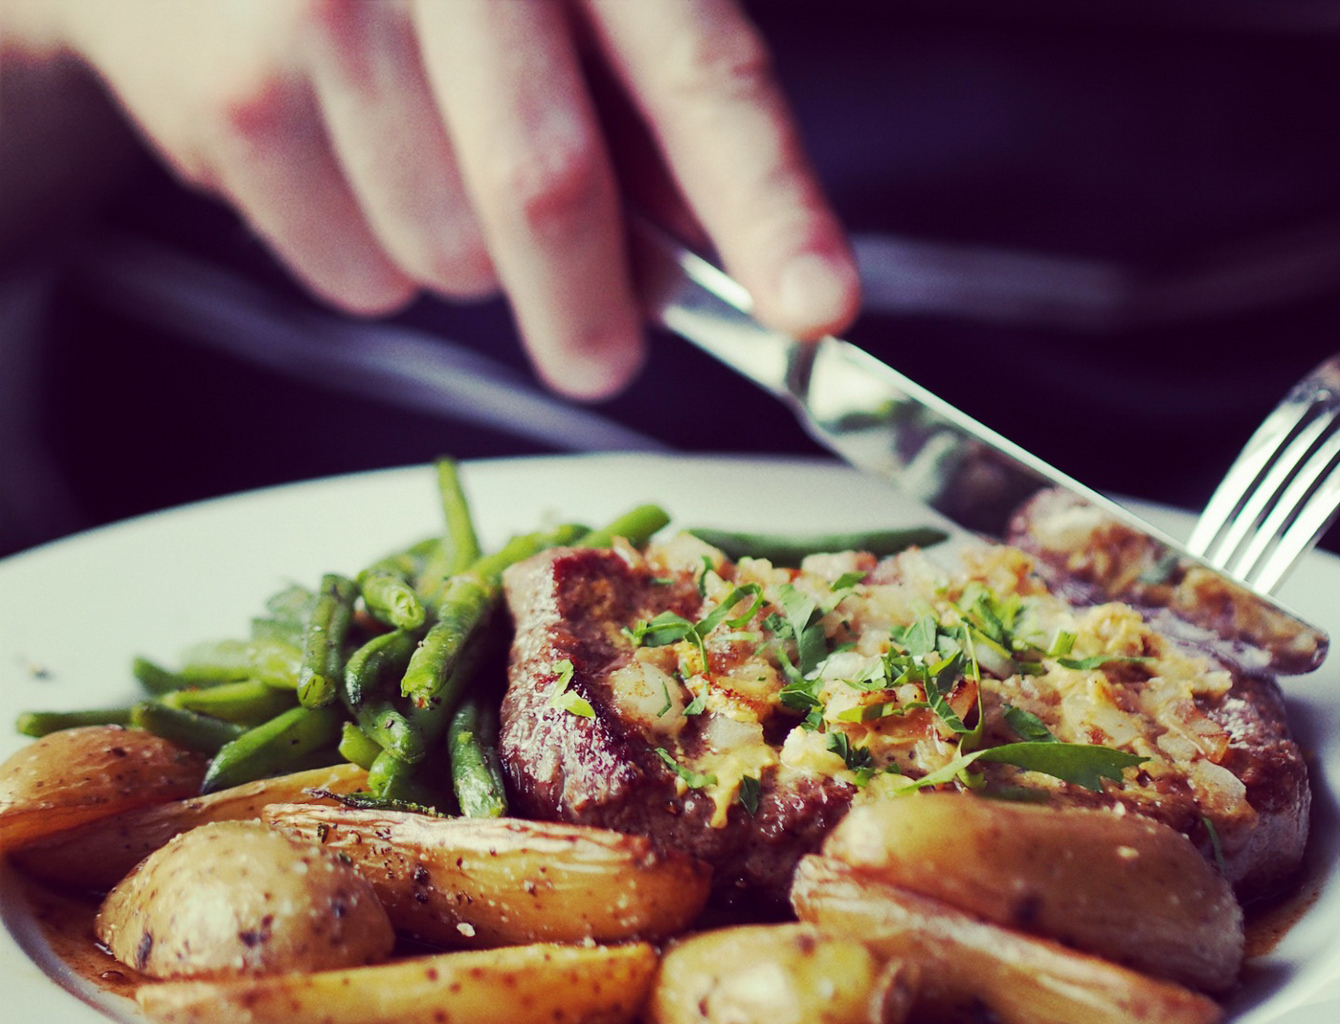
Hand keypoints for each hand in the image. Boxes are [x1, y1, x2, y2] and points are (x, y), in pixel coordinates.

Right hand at [16, 0, 859, 398]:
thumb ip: (648, 110)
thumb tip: (715, 259)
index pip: (698, 76)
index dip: (766, 206)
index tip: (817, 310)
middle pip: (546, 192)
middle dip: (586, 311)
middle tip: (598, 355)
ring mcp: (317, 11)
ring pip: (446, 260)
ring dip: (465, 264)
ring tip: (423, 167)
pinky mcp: (225, 100)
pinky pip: (356, 279)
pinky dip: (376, 262)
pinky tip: (346, 163)